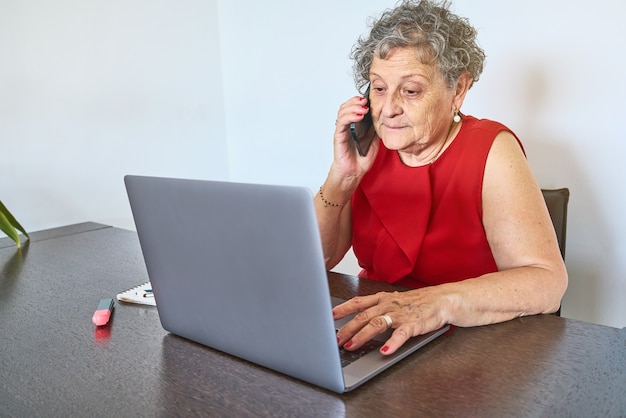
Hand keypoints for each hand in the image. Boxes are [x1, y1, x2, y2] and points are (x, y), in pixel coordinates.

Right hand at [331, 96, 379, 180]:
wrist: (355, 172)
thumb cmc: (362, 158)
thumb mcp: (375, 140)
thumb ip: (376, 129)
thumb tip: (383, 117)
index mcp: (354, 125)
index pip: (353, 107)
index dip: (359, 101)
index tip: (369, 98)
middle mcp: (347, 126)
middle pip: (346, 106)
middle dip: (355, 101)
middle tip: (365, 100)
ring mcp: (342, 130)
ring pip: (342, 112)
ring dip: (353, 107)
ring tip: (363, 108)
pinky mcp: (339, 136)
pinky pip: (342, 123)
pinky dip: (349, 117)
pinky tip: (359, 116)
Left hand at [333, 288, 447, 355]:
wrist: (444, 299)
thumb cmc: (419, 303)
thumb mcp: (394, 301)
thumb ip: (379, 309)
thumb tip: (359, 321)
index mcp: (383, 298)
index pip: (358, 302)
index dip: (343, 308)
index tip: (330, 316)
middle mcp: (389, 304)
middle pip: (363, 316)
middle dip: (348, 328)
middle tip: (336, 339)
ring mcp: (400, 313)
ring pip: (377, 323)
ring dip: (362, 336)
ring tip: (352, 345)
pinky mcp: (414, 323)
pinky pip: (401, 334)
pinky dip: (392, 343)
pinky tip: (384, 351)